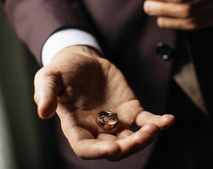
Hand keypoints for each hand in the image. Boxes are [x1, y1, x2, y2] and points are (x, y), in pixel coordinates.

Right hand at [34, 45, 173, 159]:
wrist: (83, 60)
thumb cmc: (63, 70)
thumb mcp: (48, 76)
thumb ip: (45, 92)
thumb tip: (43, 112)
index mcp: (76, 126)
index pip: (86, 148)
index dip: (99, 152)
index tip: (113, 149)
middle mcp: (97, 129)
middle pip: (114, 148)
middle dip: (129, 147)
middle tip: (142, 136)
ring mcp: (116, 121)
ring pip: (132, 138)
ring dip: (145, 137)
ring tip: (156, 126)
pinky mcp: (130, 109)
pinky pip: (146, 120)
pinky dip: (158, 122)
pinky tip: (169, 120)